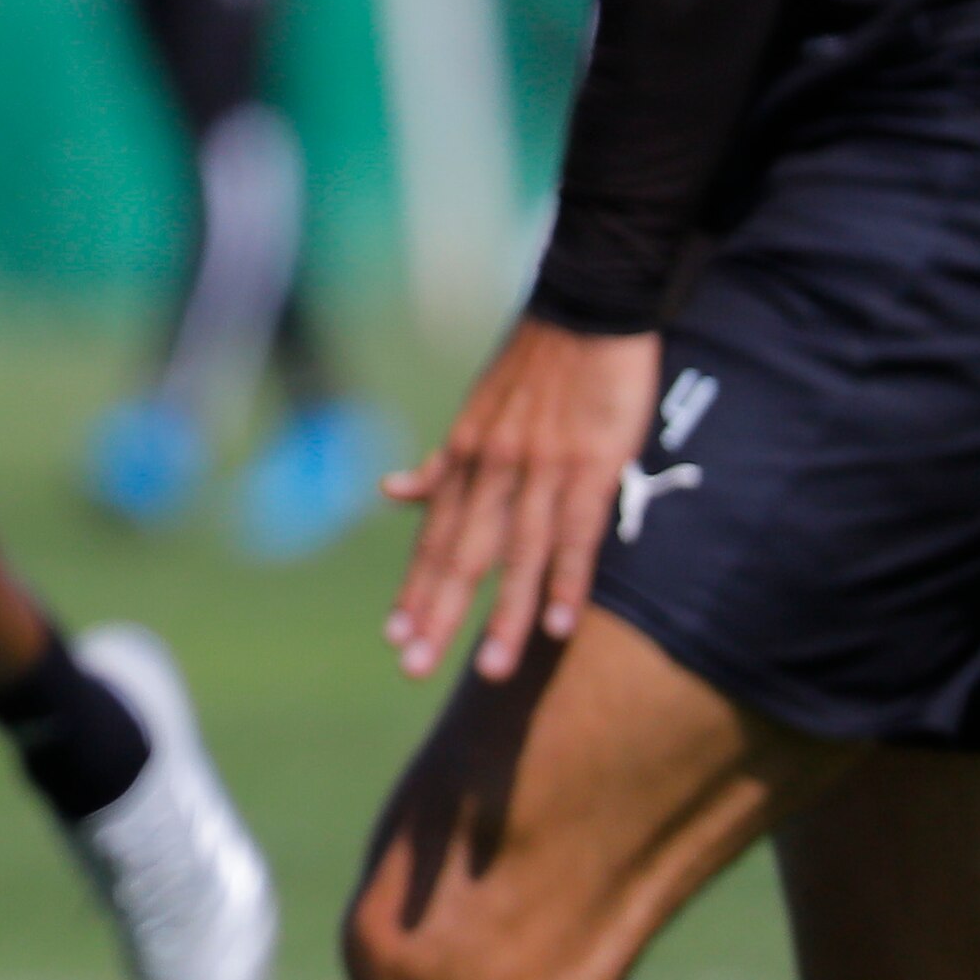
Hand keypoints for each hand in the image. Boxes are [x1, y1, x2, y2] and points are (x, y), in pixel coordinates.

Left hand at [381, 316, 662, 680]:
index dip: (415, 588)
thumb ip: (441, 464)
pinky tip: (557, 623)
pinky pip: (575, 533)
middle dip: (439, 614)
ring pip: (516, 556)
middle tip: (415, 669)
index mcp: (465, 459)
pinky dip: (565, 579)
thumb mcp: (474, 413)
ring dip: (503, 615)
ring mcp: (540, 469)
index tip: (396, 637)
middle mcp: (492, 469)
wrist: (587, 310)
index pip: (433, 537)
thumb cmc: (533, 366)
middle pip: (462, 555)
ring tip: (491, 669)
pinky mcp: (590, 464)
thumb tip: (389, 491)